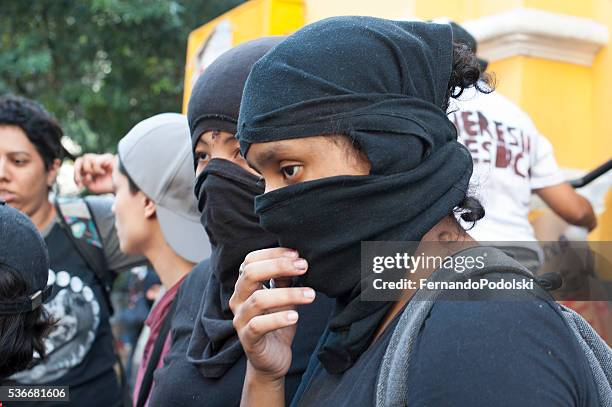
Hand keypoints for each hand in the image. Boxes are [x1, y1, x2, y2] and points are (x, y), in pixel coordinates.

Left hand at [74, 153, 114, 193]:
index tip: (79, 186)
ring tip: (94, 175)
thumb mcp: (93, 186)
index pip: (79, 166)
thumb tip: (83, 175)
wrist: (124, 187)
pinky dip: (96, 169)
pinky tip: (103, 173)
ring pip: (85, 157)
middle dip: (77, 170)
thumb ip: (85, 181)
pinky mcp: (107, 157)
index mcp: (92, 168)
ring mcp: (102, 158)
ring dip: (87, 169)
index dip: (76, 175)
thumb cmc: (111, 186)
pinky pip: (94, 161)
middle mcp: (96, 161)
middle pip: (79, 160)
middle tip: (79, 180)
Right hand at [229, 248, 315, 381]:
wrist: (272, 358)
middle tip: (304, 266)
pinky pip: (258, 325)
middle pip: (250, 274)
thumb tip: (296, 258)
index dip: (272, 253)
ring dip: (288, 294)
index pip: (250, 260)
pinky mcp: (248, 339)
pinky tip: (295, 316)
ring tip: (310, 294)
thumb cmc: (277, 322)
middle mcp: (238, 300)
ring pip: (259, 300)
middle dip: (279, 266)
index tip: (297, 254)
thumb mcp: (283, 297)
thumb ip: (284, 279)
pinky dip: (278, 319)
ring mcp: (240, 319)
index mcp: (245, 286)